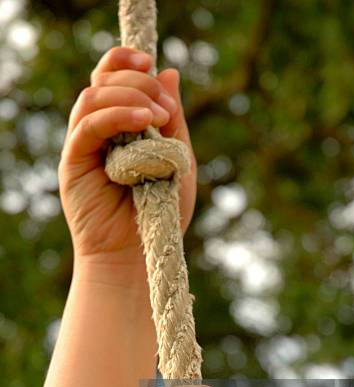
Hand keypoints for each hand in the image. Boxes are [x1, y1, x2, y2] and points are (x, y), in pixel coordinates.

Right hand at [59, 47, 196, 284]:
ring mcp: (84, 145)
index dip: (128, 62)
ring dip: (129, 96)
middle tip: (166, 108)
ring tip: (157, 117)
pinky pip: (87, 125)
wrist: (142, 254)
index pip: (113, 78)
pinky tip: (144, 123)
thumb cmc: (161, 212)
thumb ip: (173, 118)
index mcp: (122, 126)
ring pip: (93, 96)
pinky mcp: (73, 162)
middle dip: (138, 81)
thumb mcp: (177, 158)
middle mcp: (99, 131)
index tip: (153, 65)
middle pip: (104, 80)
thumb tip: (169, 70)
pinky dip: (115, 116)